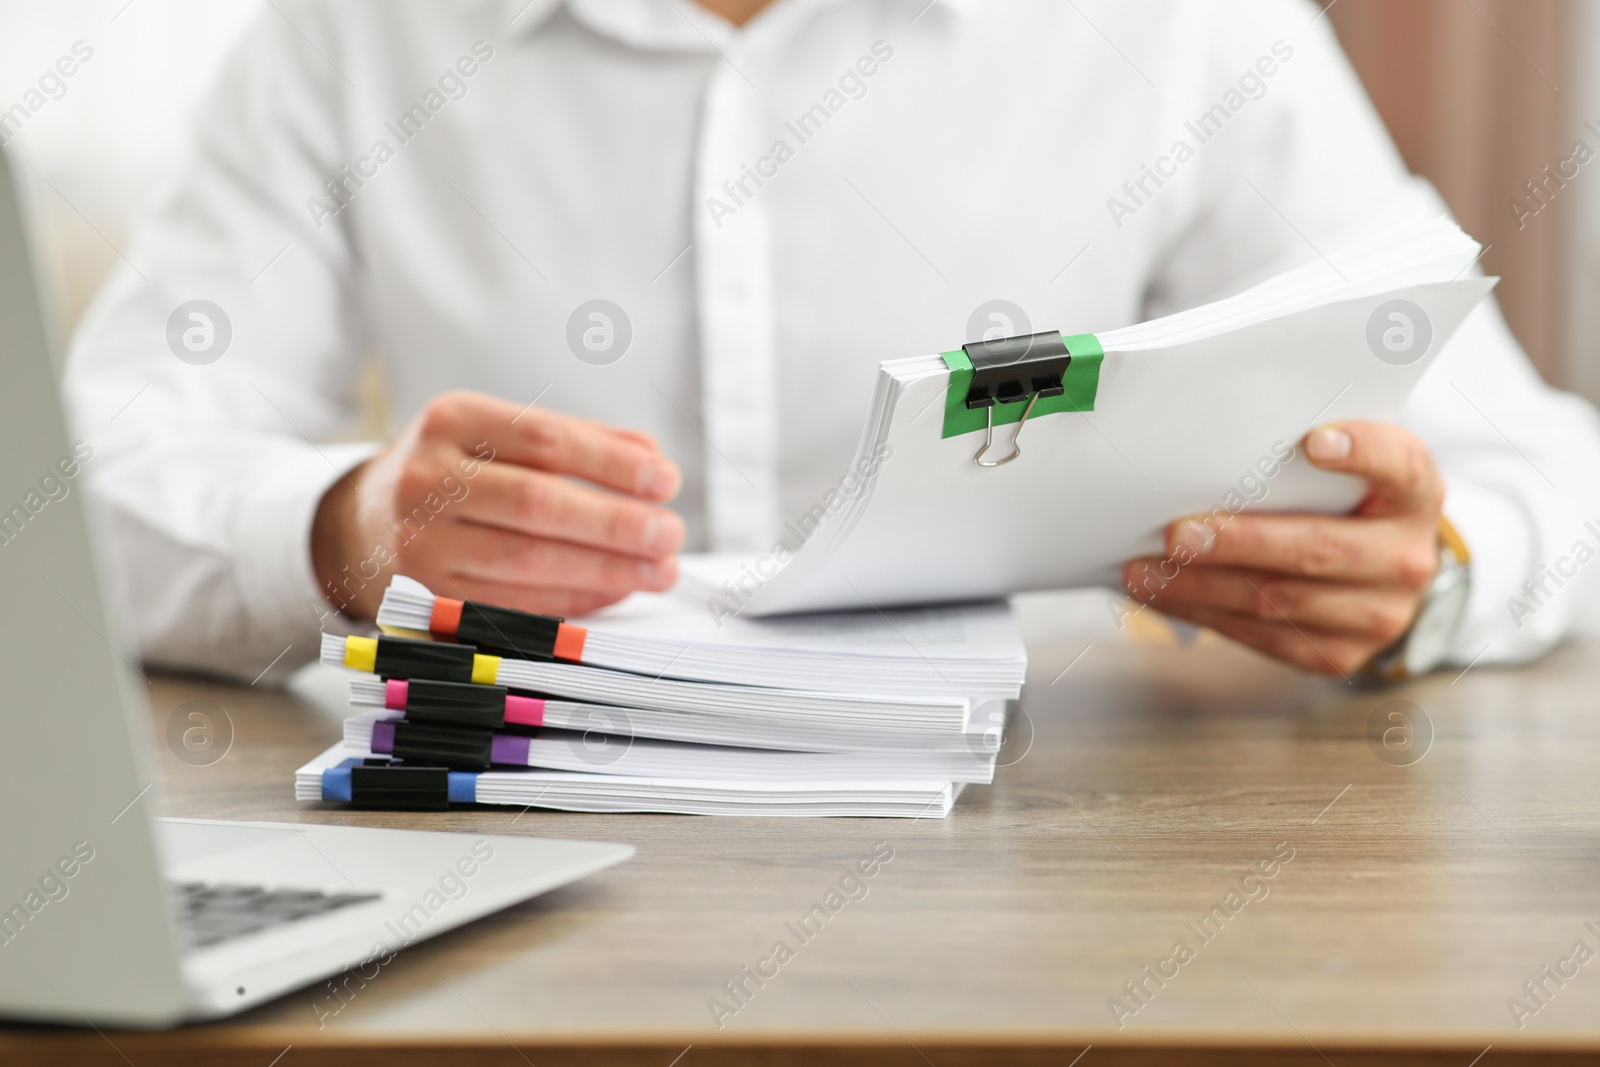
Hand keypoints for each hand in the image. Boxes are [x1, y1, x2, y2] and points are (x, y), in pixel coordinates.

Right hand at [312, 390, 683, 619]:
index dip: (611, 463)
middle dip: (616, 524)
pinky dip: (574, 599)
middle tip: (670, 534)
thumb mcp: (499, 431)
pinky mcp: (428, 596)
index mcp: (452, 420)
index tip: (665, 480)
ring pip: (527, 561)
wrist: (362, 521)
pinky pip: (514, 603)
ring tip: (657, 569)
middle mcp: (427, 479)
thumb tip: (652, 459)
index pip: (544, 439)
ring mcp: (421, 542)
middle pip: (536, 505)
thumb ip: (578, 440)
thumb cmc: (453, 470)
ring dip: (605, 570)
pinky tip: (613, 591)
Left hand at [1122, 421, 1442, 676]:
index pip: (1400, 465)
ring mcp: (1378, 615)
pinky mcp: (1339, 656)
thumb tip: (1210, 445)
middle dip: (1239, 542)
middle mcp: (1407, 558)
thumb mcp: (1347, 473)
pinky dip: (1204, 614)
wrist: (1380, 576)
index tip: (1313, 442)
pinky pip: (1262, 638)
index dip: (1362, 451)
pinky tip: (1164, 594)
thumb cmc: (1344, 506)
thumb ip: (1303, 457)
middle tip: (1177, 533)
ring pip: (1279, 602)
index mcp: (1414, 495)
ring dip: (1202, 586)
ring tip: (1147, 569)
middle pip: (1318, 549)